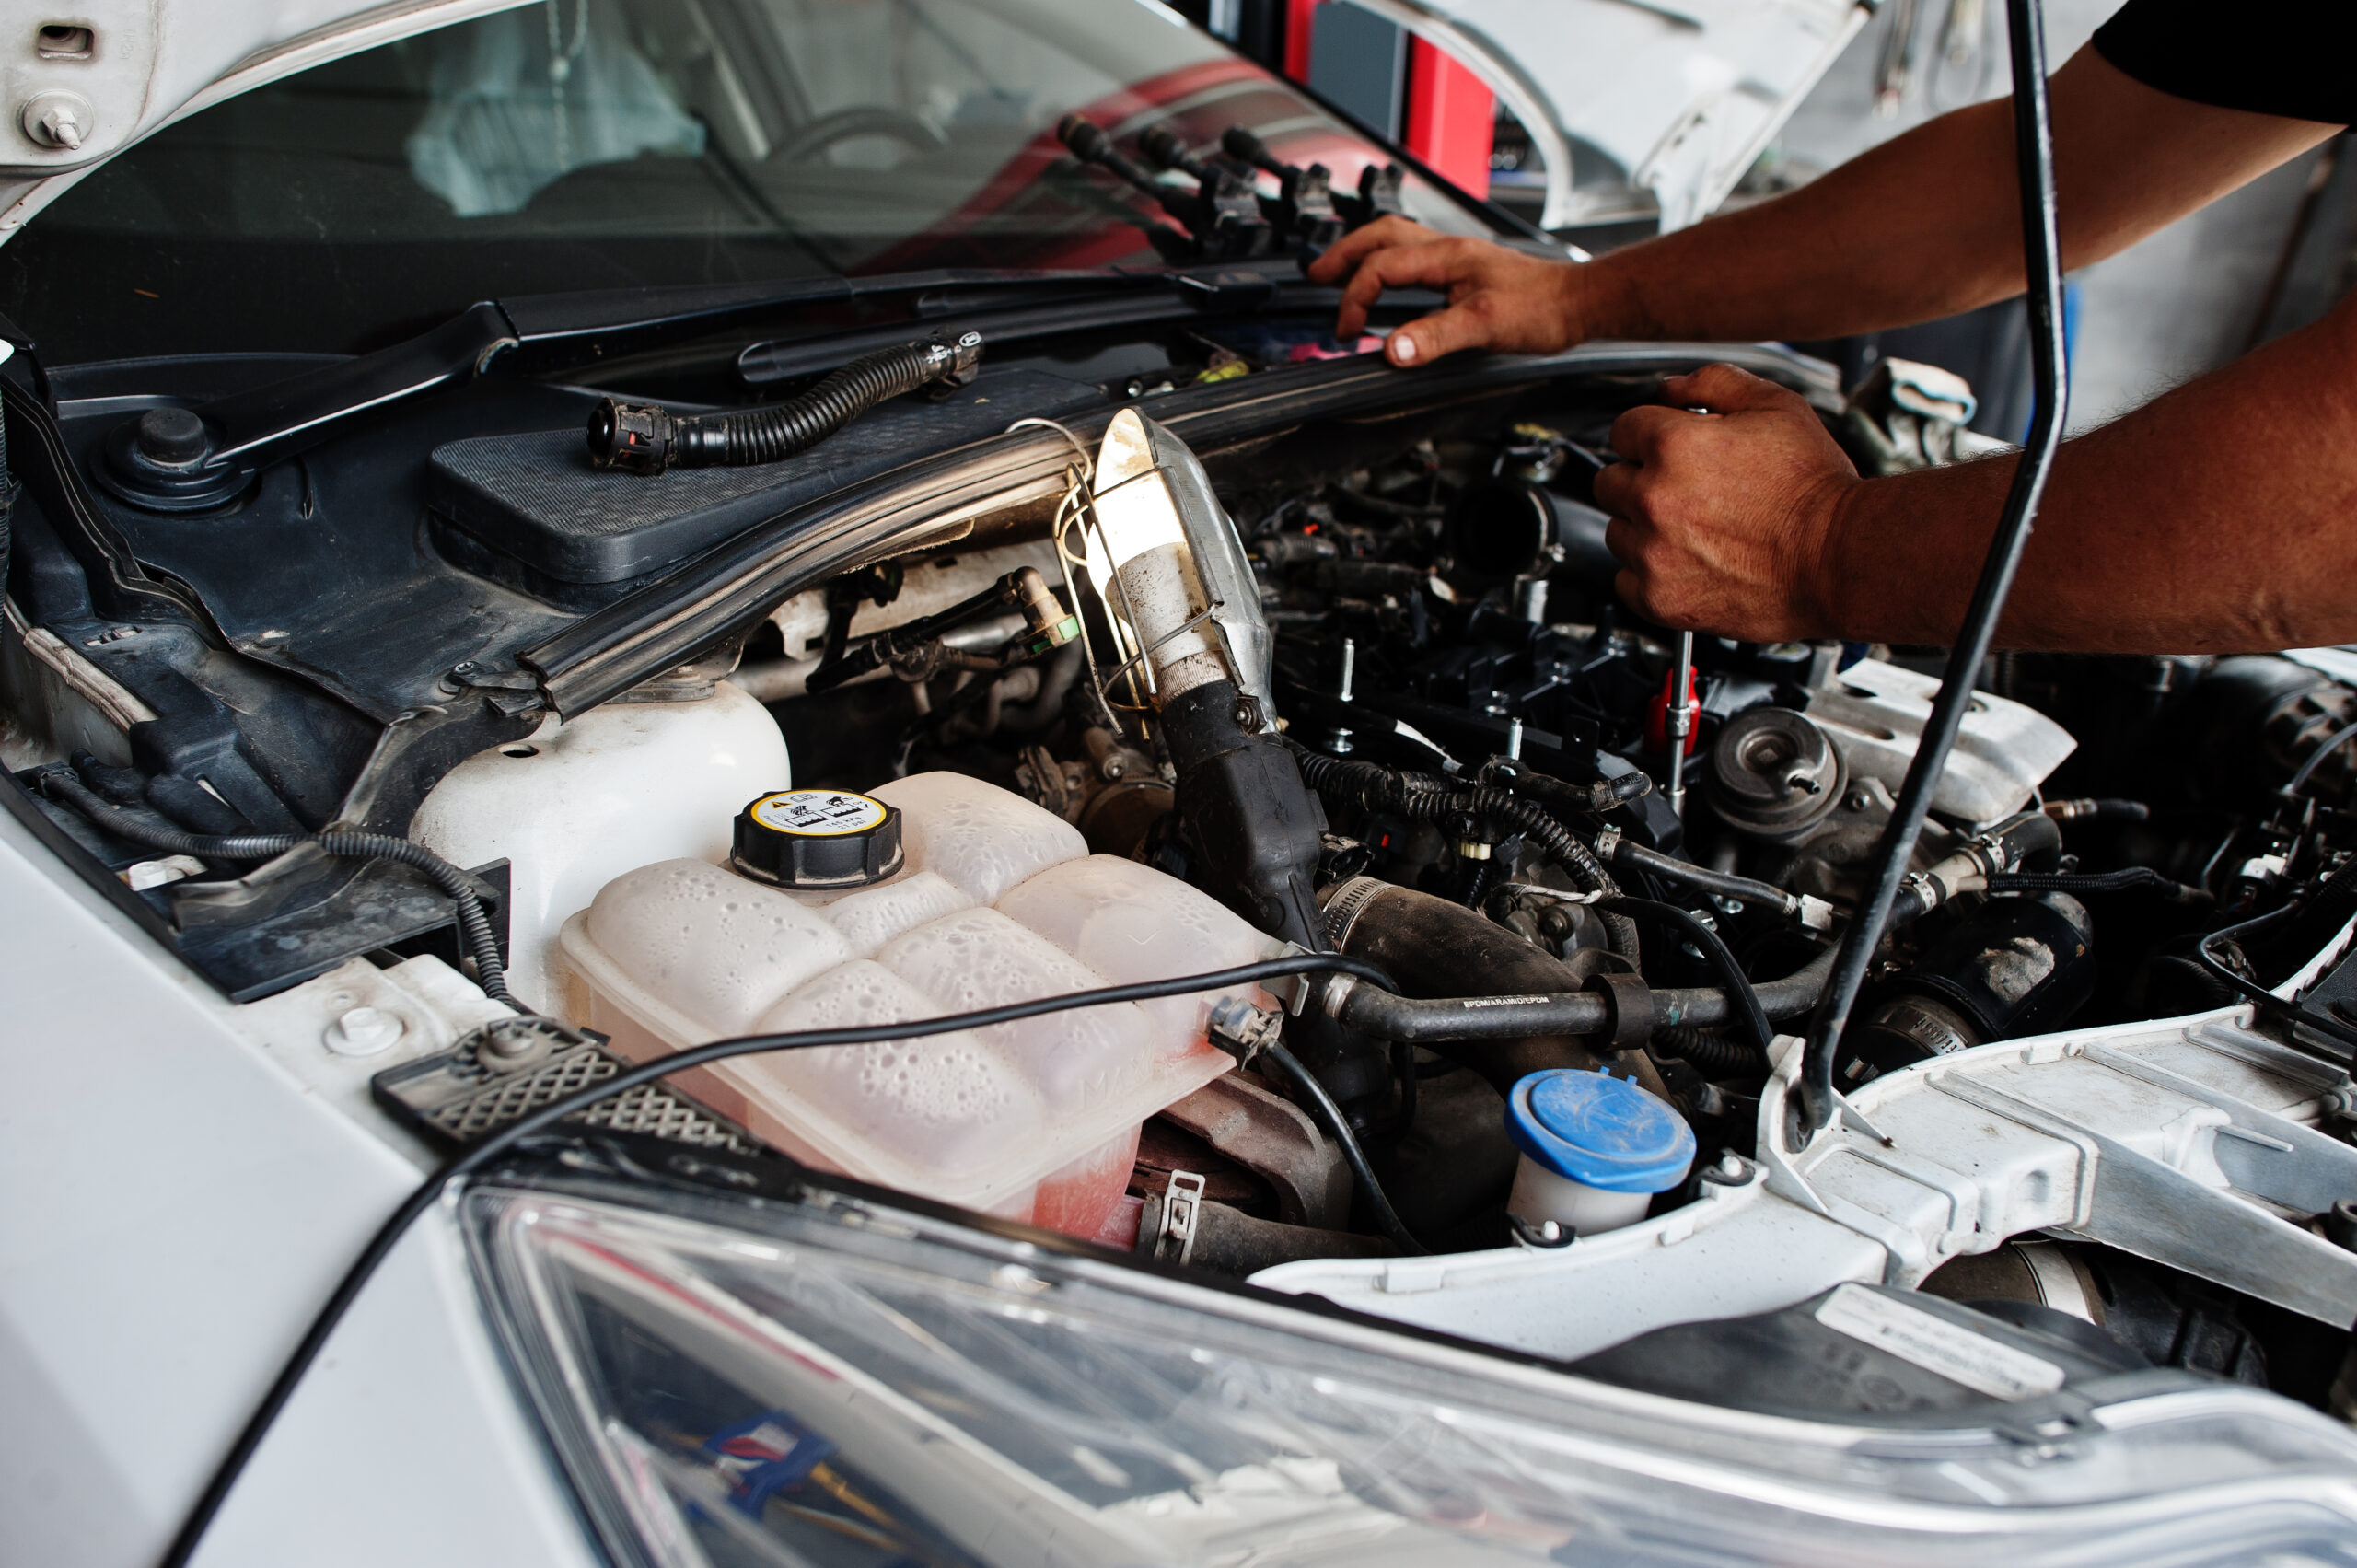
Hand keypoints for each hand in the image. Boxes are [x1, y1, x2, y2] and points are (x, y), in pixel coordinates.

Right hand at [1305, 217, 1592, 365]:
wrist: (1578, 304)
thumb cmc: (1543, 308)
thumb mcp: (1484, 326)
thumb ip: (1435, 337)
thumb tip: (1392, 349)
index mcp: (1447, 256)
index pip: (1381, 267)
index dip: (1356, 297)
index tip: (1347, 330)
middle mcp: (1449, 250)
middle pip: (1381, 236)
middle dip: (1344, 254)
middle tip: (1316, 274)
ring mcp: (1457, 259)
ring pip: (1397, 242)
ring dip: (1363, 254)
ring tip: (1339, 272)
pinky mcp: (1465, 272)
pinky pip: (1414, 258)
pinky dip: (1388, 266)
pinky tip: (1389, 284)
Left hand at [1594, 365, 1858, 641]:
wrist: (1837, 560)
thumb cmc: (1814, 489)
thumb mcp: (1776, 407)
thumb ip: (1714, 383)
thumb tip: (1670, 387)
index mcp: (1673, 445)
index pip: (1623, 430)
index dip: (1650, 435)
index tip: (1668, 448)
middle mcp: (1654, 498)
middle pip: (1610, 482)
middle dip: (1641, 480)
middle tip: (1686, 490)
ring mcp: (1652, 552)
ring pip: (1617, 532)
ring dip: (1643, 528)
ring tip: (1696, 529)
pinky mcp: (1659, 598)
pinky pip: (1626, 581)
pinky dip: (1649, 574)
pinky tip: (1688, 563)